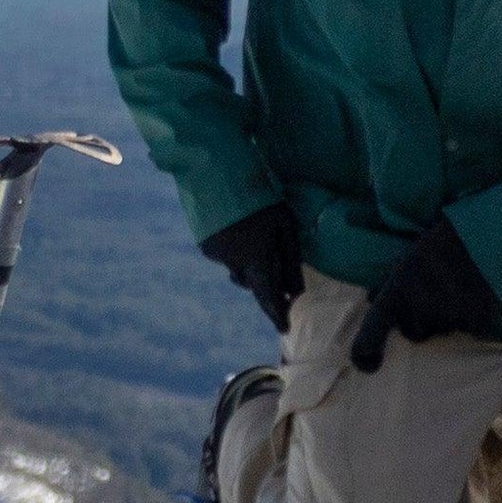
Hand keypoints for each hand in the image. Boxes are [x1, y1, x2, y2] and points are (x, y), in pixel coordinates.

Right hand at [202, 200, 307, 327]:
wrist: (216, 173)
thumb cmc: (260, 197)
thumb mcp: (284, 224)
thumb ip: (291, 259)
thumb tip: (295, 290)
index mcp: (258, 258)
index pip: (269, 296)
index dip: (277, 314)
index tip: (285, 329)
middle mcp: (235, 262)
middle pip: (253, 283)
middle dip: (264, 280)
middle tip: (273, 263)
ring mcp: (217, 255)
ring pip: (238, 269)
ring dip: (248, 263)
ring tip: (253, 234)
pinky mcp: (206, 245)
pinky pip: (225, 256)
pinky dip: (233, 248)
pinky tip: (237, 225)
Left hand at [343, 217, 501, 372]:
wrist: (484, 238)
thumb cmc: (438, 245)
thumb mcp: (406, 260)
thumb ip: (388, 283)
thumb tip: (371, 300)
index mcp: (396, 295)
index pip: (372, 332)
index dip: (364, 352)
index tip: (368, 366)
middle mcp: (419, 313)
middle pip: (414, 333)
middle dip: (419, 320)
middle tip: (431, 294)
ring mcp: (447, 321)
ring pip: (440, 331)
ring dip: (443, 318)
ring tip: (454, 289)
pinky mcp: (474, 324)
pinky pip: (465, 329)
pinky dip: (466, 317)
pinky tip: (471, 294)